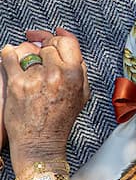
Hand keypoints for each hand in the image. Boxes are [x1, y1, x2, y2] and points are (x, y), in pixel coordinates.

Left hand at [1, 28, 88, 175]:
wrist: (40, 144)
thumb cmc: (60, 121)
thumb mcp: (82, 94)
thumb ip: (80, 70)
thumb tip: (71, 49)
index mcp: (74, 73)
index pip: (68, 42)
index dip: (59, 37)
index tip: (53, 35)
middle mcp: (56, 73)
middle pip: (48, 46)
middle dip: (43, 46)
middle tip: (38, 48)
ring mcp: (36, 78)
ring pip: (30, 51)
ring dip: (27, 52)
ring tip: (24, 56)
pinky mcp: (17, 85)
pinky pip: (10, 59)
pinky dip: (8, 54)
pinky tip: (8, 52)